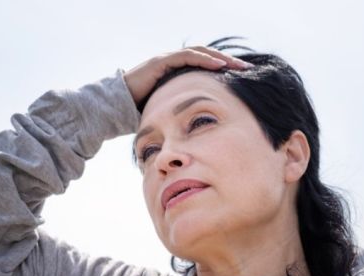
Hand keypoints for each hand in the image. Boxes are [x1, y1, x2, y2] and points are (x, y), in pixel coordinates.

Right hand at [123, 47, 251, 107]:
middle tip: (247, 68)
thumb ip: (182, 115)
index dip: (223, 69)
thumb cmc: (140, 113)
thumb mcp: (168, 113)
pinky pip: (187, 56)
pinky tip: (219, 65)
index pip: (205, 66)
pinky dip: (205, 59)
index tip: (241, 78)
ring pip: (200, 53)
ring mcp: (167, 59)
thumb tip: (199, 134)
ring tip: (237, 65)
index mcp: (177, 73)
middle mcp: (174, 62)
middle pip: (207, 57)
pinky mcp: (161, 61)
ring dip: (221, 58)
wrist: (116, 107)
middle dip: (228, 61)